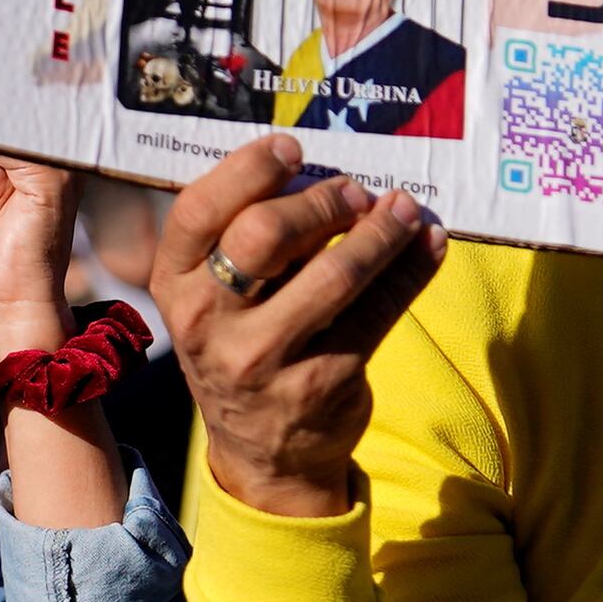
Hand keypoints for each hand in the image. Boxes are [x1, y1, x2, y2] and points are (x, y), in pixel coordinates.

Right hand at [150, 135, 445, 519]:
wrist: (263, 453)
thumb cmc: (243, 346)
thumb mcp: (217, 299)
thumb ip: (245, 241)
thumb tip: (321, 172)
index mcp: (174, 287)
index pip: (197, 210)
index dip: (248, 169)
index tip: (292, 148)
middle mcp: (208, 324)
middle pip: (265, 234)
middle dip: (323, 200)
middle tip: (357, 192)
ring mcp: (263, 359)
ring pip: (334, 272)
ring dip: (381, 231)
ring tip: (407, 209)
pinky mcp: (321, 383)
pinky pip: (378, 311)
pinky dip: (411, 269)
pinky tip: (428, 244)